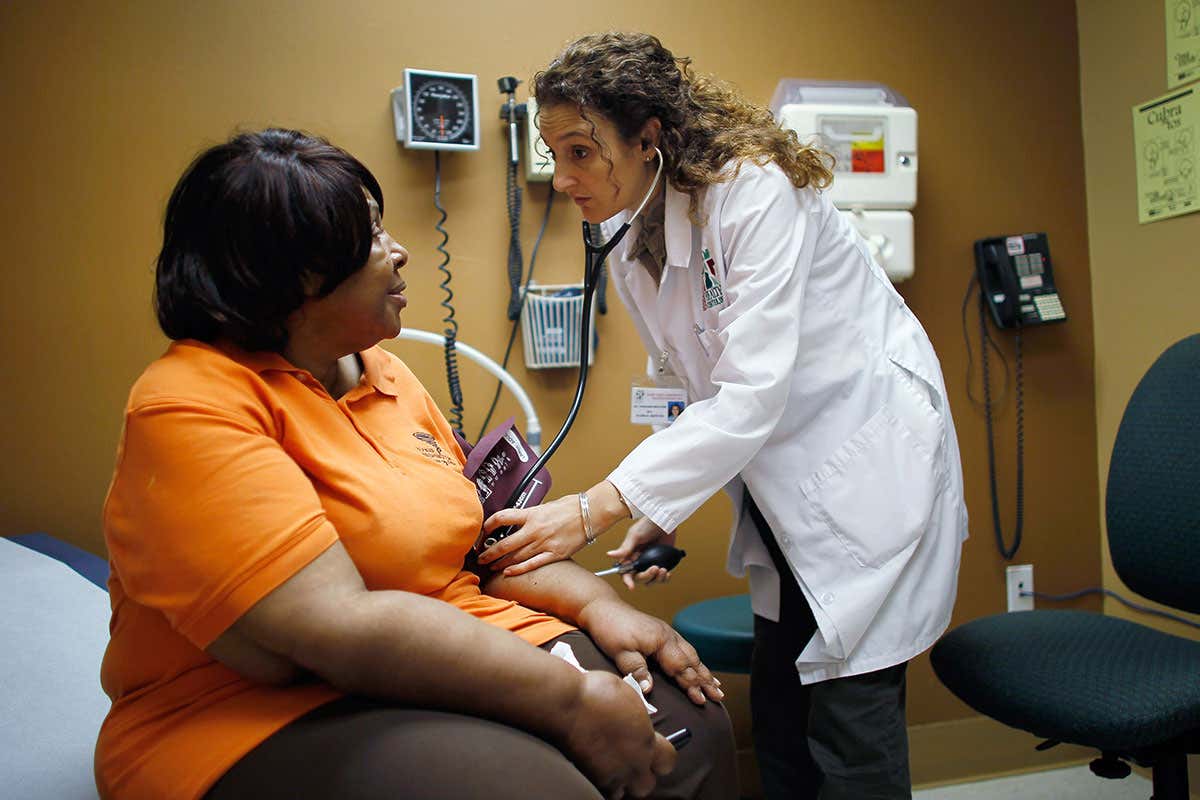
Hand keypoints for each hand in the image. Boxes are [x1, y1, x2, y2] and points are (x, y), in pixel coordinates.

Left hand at [478, 494, 586, 576]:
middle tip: (481, 557)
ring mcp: (544, 543)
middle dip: (489, 552)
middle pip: (505, 544)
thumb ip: (533, 515)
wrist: (591, 512)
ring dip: (501, 562)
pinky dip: (518, 569)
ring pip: (516, 556)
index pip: (502, 518)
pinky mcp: (555, 554)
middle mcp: (535, 530)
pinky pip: (532, 564)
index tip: (483, 531)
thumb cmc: (573, 507)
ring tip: (492, 567)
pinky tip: (509, 572)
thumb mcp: (547, 506)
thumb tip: (522, 520)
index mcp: (532, 514)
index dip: (488, 525)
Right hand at [560, 670, 676, 798]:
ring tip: (608, 766)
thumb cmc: (593, 692)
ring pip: (621, 792)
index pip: (668, 760)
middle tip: (629, 762)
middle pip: (646, 785)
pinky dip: (599, 783)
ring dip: (618, 781)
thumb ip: (636, 717)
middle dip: (639, 776)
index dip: (661, 758)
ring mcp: (611, 776)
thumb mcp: (626, 697)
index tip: (654, 752)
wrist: (564, 706)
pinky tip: (593, 768)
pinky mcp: (591, 781)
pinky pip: (601, 790)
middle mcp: (633, 763)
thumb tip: (637, 721)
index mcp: (646, 740)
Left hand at [579, 597, 723, 706]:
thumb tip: (649, 690)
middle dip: (705, 680)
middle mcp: (669, 636)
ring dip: (704, 671)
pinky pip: (685, 648)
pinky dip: (695, 660)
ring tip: (716, 686)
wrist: (603, 607)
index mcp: (661, 640)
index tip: (701, 700)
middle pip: (691, 661)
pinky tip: (700, 667)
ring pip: (691, 654)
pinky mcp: (663, 633)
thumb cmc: (610, 628)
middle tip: (718, 697)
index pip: (680, 667)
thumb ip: (636, 670)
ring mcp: (668, 633)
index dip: (691, 685)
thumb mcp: (620, 651)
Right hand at [607, 519, 675, 590]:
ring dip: (657, 579)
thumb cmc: (648, 524)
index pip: (625, 572)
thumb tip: (609, 555)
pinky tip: (667, 572)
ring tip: (663, 569)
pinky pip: (662, 578)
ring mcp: (650, 564)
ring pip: (651, 581)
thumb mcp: (635, 535)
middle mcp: (639, 562)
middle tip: (654, 568)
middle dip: (646, 576)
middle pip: (639, 578)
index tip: (632, 586)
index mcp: (629, 556)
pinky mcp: (662, 564)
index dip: (627, 580)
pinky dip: (664, 578)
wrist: (665, 521)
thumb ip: (624, 548)